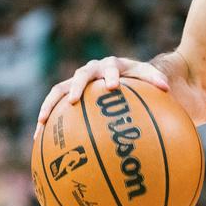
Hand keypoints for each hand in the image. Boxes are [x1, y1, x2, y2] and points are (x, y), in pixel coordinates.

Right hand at [34, 56, 169, 138]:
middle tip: (75, 100)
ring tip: (43, 122)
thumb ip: (157, 80)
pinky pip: (55, 107)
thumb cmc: (142, 79)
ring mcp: (78, 82)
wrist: (129, 75)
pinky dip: (46, 120)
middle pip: (81, 75)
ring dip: (51, 105)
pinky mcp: (69, 95)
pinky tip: (38, 140)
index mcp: (113, 65)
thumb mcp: (151, 78)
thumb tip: (167, 88)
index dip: (111, 75)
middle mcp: (92, 70)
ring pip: (60, 90)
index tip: (112, 86)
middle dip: (77, 87)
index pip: (112, 67)